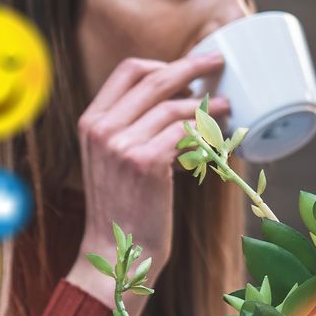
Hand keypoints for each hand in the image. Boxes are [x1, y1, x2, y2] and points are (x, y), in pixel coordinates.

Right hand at [67, 53, 227, 313]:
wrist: (116, 251)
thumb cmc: (121, 207)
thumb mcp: (110, 159)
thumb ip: (128, 128)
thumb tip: (175, 100)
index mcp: (91, 122)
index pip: (127, 71)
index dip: (162, 63)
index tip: (186, 67)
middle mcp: (102, 128)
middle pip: (154, 78)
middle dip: (192, 65)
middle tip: (217, 64)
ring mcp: (122, 145)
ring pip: (175, 107)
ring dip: (206, 106)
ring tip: (225, 109)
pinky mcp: (146, 162)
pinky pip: (185, 133)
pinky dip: (205, 132)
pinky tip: (217, 137)